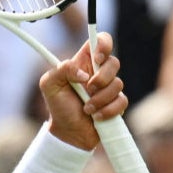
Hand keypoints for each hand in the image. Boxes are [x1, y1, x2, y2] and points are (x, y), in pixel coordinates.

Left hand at [40, 32, 125, 149]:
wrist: (68, 131)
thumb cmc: (58, 106)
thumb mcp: (50, 85)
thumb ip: (63, 70)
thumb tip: (84, 74)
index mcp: (83, 62)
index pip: (100, 41)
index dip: (103, 44)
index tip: (97, 57)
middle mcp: (98, 72)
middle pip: (114, 62)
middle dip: (102, 78)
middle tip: (88, 89)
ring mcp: (109, 88)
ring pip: (118, 84)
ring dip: (100, 99)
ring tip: (86, 107)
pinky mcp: (117, 103)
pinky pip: (122, 101)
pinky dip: (107, 110)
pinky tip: (95, 116)